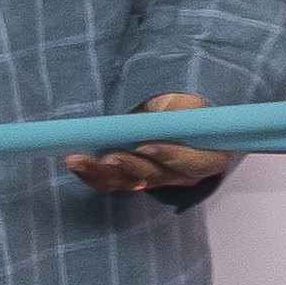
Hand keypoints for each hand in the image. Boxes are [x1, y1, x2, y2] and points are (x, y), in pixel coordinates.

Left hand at [65, 89, 231, 195]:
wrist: (173, 112)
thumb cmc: (184, 106)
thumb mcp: (187, 102)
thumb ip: (178, 111)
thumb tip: (158, 115)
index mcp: (209, 155)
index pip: (194, 163)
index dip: (171, 156)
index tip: (146, 145)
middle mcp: (182, 173)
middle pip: (156, 176)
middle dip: (130, 166)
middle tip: (109, 156)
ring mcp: (155, 179)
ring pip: (129, 181)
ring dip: (102, 172)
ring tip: (78, 159)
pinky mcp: (132, 179)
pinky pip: (112, 182)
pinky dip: (92, 174)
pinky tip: (76, 163)